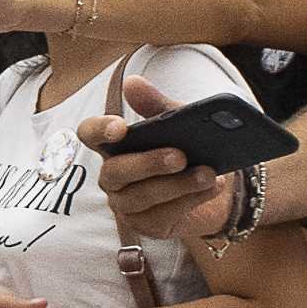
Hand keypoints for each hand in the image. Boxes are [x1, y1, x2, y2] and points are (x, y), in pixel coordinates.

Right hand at [75, 74, 238, 240]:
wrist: (216, 184)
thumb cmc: (189, 148)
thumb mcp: (180, 123)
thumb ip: (157, 106)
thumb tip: (132, 82)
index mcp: (114, 144)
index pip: (90, 134)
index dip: (99, 130)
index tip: (121, 127)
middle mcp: (113, 176)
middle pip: (115, 171)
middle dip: (148, 163)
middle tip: (180, 155)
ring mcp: (126, 204)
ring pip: (141, 197)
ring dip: (177, 185)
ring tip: (209, 174)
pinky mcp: (147, 225)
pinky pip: (162, 216)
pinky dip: (190, 201)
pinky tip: (211, 187)